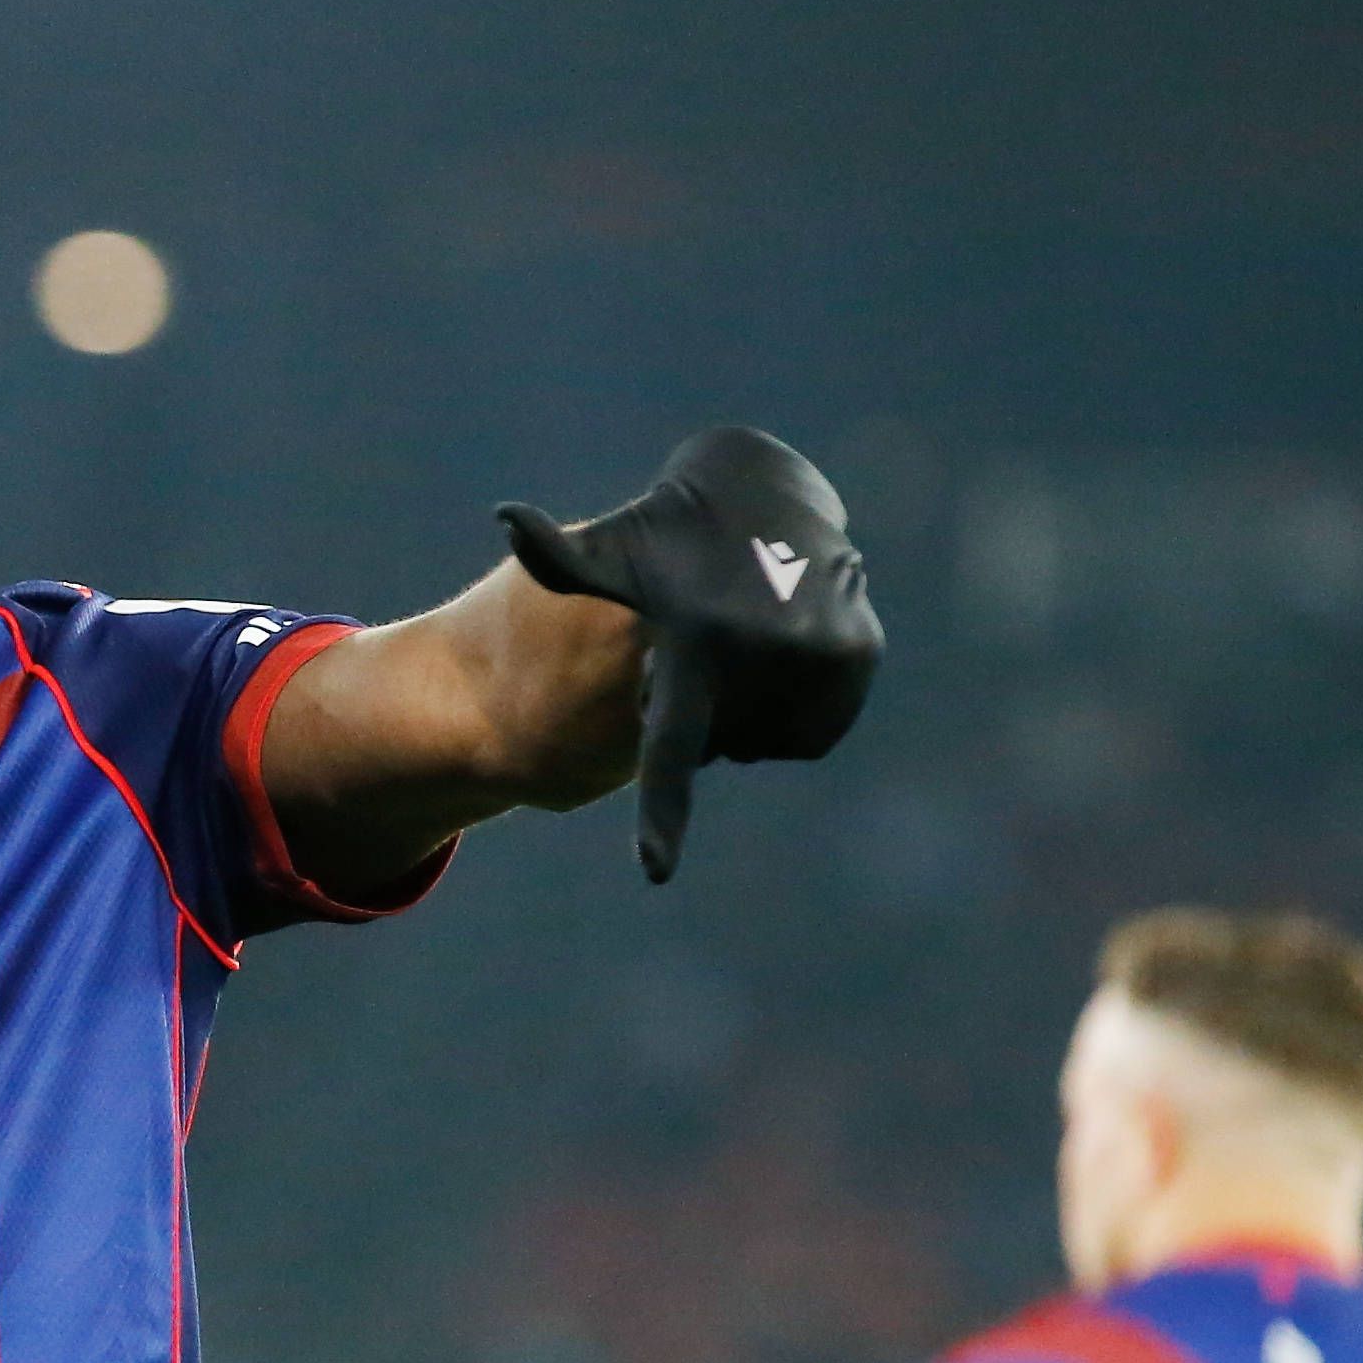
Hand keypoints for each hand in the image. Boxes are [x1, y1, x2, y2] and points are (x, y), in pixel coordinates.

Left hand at [497, 427, 881, 884]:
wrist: (767, 490)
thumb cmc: (669, 536)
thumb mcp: (615, 551)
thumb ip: (558, 559)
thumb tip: (505, 517)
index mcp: (691, 646)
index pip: (669, 749)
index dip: (662, 816)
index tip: (655, 872)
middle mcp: (759, 654)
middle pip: (723, 750)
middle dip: (709, 717)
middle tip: (708, 645)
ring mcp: (816, 657)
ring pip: (771, 744)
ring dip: (752, 713)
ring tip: (748, 642)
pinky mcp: (857, 655)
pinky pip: (814, 733)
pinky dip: (797, 708)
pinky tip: (786, 650)